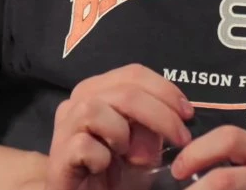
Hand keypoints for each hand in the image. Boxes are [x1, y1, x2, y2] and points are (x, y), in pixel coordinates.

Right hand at [46, 63, 195, 189]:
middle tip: (181, 139)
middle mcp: (77, 101)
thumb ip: (154, 123)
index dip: (165, 90)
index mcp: (98, 91)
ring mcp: (64, 128)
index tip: (187, 114)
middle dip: (160, 115)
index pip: (133, 74)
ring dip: (123, 135)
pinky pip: (84, 145)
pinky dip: (102, 158)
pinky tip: (104, 169)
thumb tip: (177, 116)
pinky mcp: (57, 156)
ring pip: (96, 110)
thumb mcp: (143, 143)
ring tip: (127, 157)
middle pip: (123, 91)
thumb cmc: (116, 171)